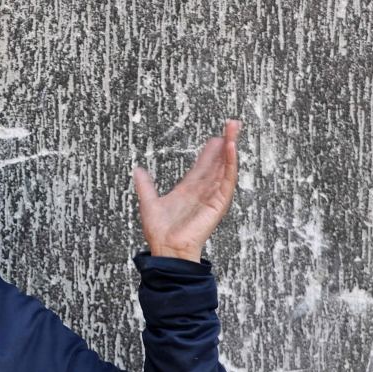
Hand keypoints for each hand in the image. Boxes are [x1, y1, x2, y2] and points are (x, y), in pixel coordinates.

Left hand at [133, 120, 240, 262]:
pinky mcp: (218, 203)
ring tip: (234, 127)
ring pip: (225, 167)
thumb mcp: (149, 201)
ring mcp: (213, 196)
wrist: (166, 248)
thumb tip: (137, 170)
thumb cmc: (159, 231)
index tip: (216, 137)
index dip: (210, 151)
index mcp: (190, 189)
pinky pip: (227, 180)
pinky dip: (230, 164)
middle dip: (225, 143)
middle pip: (218, 162)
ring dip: (230, 147)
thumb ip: (145, 185)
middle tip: (233, 124)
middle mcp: (204, 191)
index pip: (204, 166)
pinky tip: (231, 148)